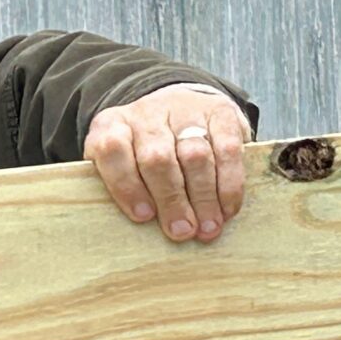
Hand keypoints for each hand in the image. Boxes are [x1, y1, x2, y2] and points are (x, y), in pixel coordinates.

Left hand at [84, 84, 252, 242]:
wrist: (180, 108)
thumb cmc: (144, 152)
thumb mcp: (120, 164)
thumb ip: (121, 189)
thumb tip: (135, 228)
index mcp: (112, 125)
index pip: (111, 149)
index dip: (126, 185)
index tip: (143, 216)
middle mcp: (147, 113)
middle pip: (157, 157)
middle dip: (172, 200)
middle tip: (182, 231)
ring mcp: (185, 109)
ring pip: (195, 155)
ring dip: (203, 198)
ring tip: (207, 227)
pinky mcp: (220, 112)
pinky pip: (227, 150)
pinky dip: (229, 185)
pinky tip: (227, 208)